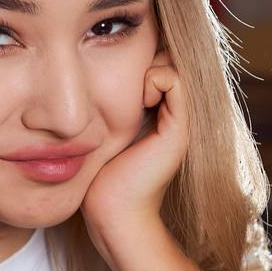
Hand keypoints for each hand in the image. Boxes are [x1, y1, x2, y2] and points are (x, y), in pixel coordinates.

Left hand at [82, 51, 186, 257]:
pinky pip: (173, 79)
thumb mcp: (100, 132)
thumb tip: (92, 75)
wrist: (112, 212)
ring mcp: (179, 122)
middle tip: (123, 74)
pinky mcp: (178, 128)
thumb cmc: (97, 177)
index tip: (114, 72)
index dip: (138, 59)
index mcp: (157, 117)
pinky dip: (155, 79)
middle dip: (144, 58)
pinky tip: (141, 98)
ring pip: (171, 65)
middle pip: (165, 60)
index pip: (155, 65)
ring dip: (148, 68)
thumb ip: (106, 107)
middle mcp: (173, 117)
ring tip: (134, 91)